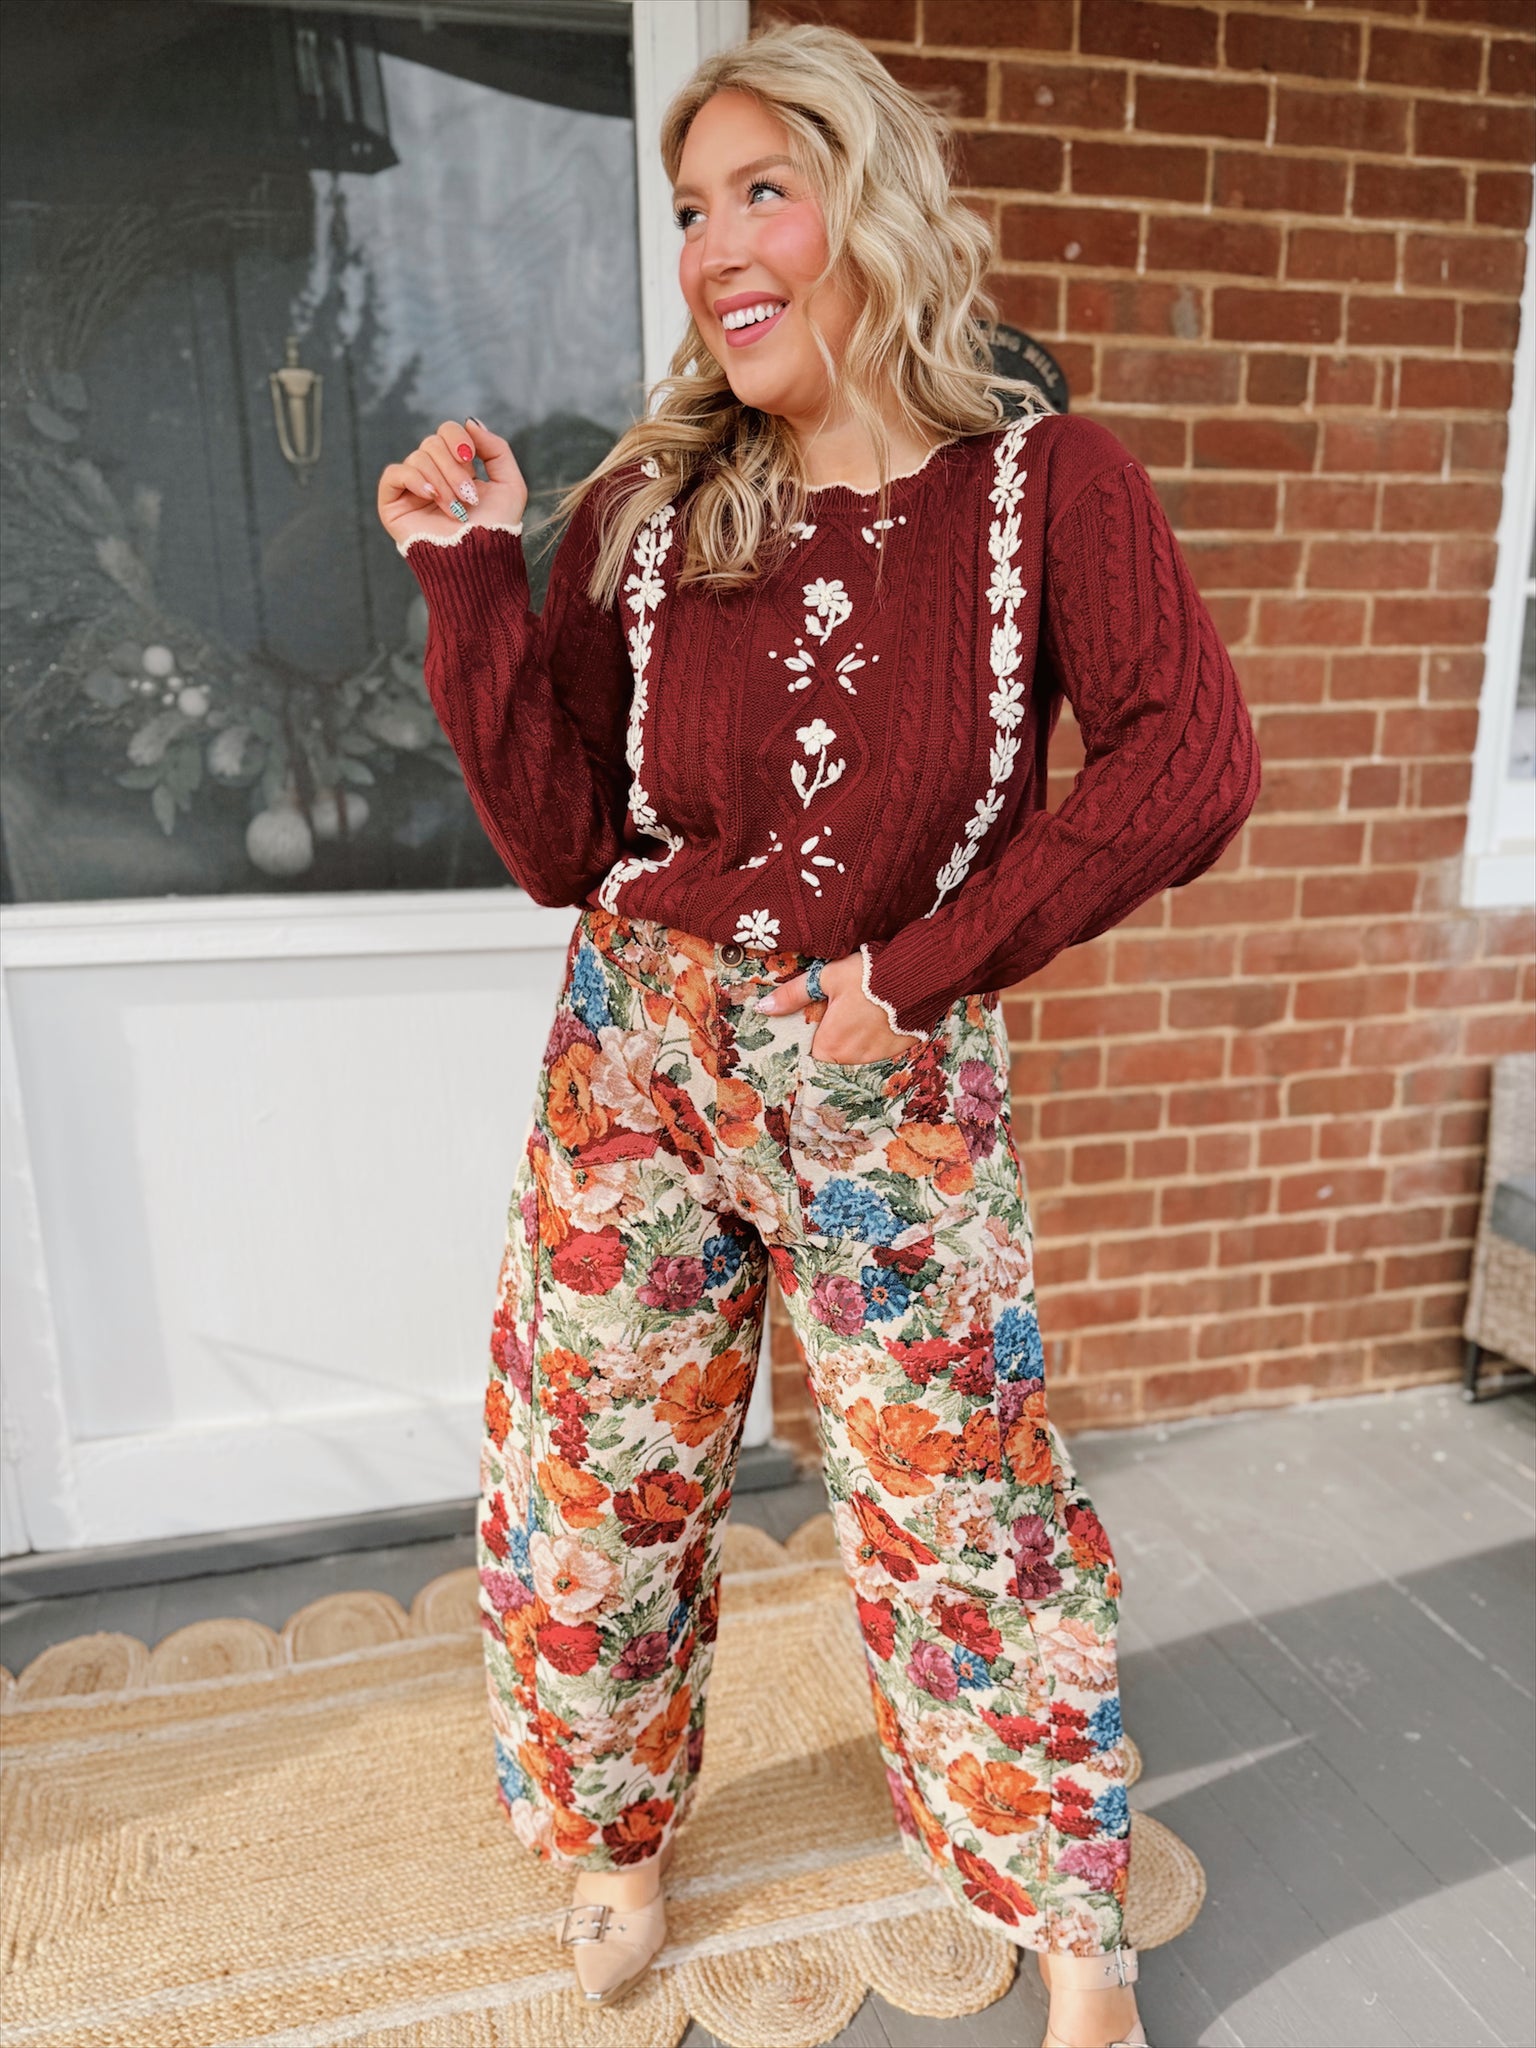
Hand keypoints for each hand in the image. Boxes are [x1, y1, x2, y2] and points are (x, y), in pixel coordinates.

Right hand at [375, 417, 527, 549]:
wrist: (480, 561)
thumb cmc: (498, 529)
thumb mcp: (511, 484)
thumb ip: (497, 449)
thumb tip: (470, 422)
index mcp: (457, 469)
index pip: (446, 432)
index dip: (458, 438)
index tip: (471, 459)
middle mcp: (433, 476)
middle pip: (432, 443)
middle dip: (453, 468)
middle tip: (469, 497)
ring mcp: (412, 490)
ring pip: (418, 459)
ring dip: (442, 483)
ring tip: (456, 511)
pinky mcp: (393, 504)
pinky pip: (394, 474)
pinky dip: (413, 480)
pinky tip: (430, 496)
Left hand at [753, 951, 923, 1064]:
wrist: (918, 975)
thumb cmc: (868, 975)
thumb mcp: (827, 978)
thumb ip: (793, 995)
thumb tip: (763, 1008)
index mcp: (830, 1045)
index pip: (811, 1057)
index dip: (811, 1044)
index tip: (814, 1032)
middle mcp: (853, 1059)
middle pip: (835, 1058)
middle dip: (834, 1042)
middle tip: (839, 1017)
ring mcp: (879, 1057)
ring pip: (858, 1056)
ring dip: (856, 1043)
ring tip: (860, 1016)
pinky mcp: (900, 1051)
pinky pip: (881, 1051)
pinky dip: (878, 1040)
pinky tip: (880, 1020)